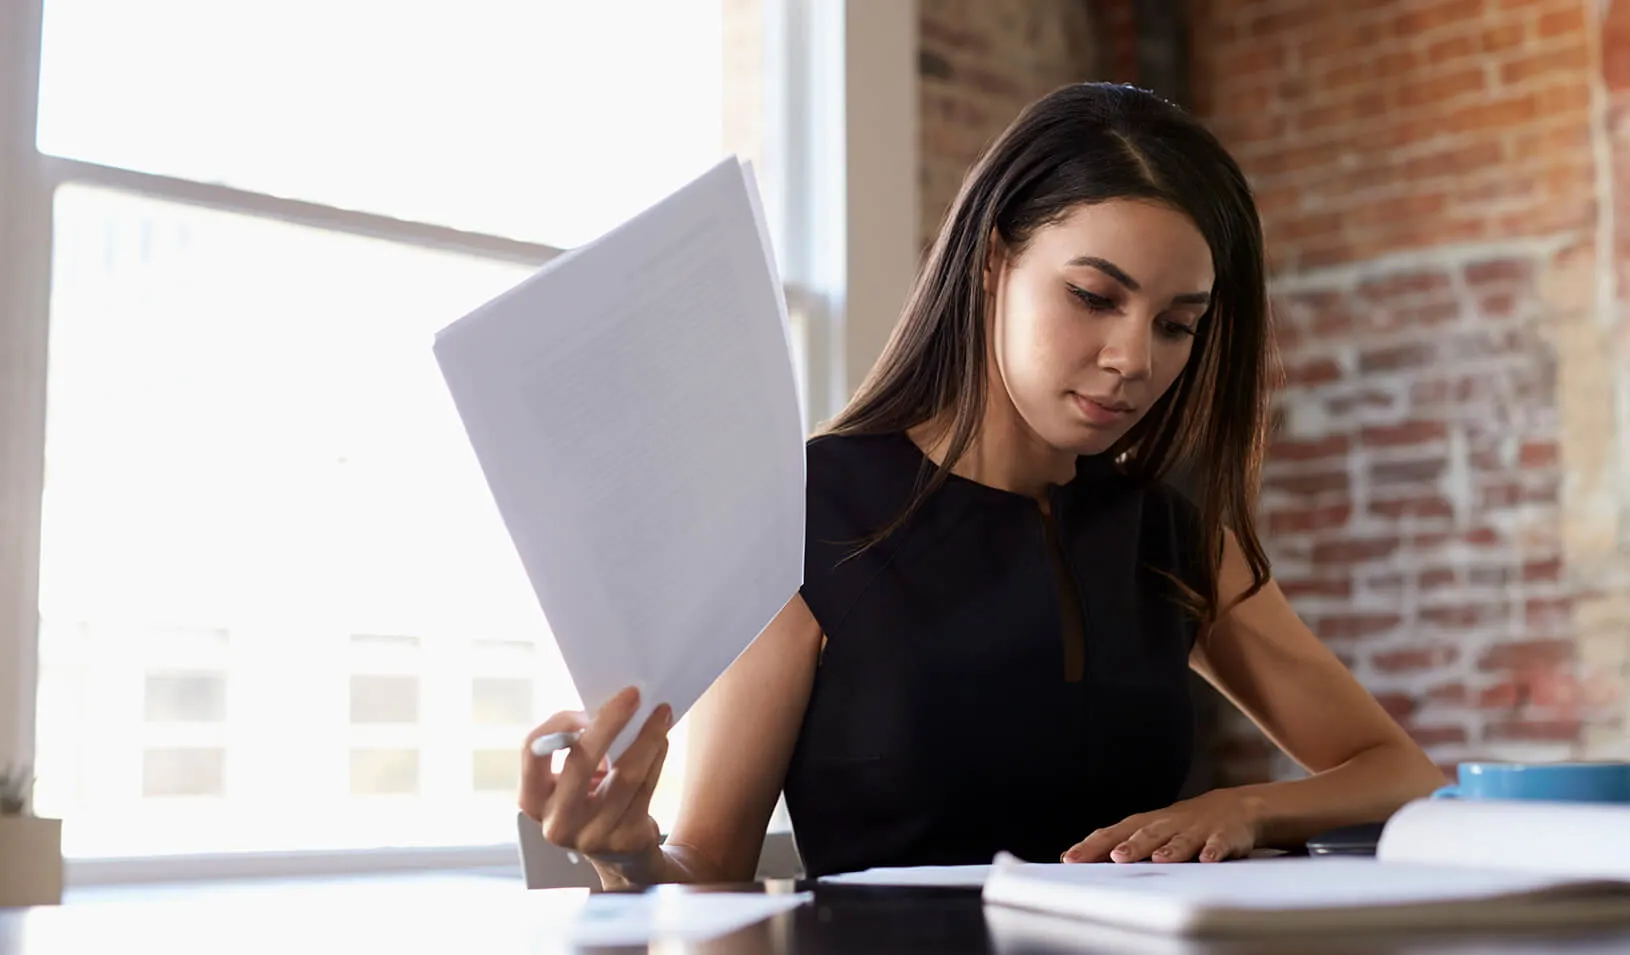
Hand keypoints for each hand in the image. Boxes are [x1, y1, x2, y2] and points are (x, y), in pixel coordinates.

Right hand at [518, 686, 672, 871]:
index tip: (586, 707)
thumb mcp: (573, 778)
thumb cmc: (592, 798)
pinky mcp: (625, 839)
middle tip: (633, 694)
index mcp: (533, 799)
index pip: (533, 749)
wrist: (619, 853)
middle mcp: (556, 822)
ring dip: (646, 737)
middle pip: (580, 762)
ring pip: (625, 775)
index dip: (559, 722)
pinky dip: (656, 758)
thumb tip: (613, 704)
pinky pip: (645, 789)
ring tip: (660, 714)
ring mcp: (591, 835)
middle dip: (609, 722)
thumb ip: (580, 745)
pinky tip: (662, 740)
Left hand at [1062, 789, 1266, 863]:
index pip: (1114, 833)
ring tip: (1160, 859)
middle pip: (1147, 834)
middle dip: (1132, 846)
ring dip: (1171, 849)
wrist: (1236, 807)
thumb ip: (1116, 843)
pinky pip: (1220, 843)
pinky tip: (1207, 859)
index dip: (1093, 846)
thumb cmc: (1180, 825)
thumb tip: (1071, 857)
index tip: (1070, 859)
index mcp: (1147, 824)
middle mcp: (1169, 824)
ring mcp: (1198, 829)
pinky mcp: (1226, 835)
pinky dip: (1214, 850)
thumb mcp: (1150, 831)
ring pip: (1182, 839)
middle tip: (1116, 857)